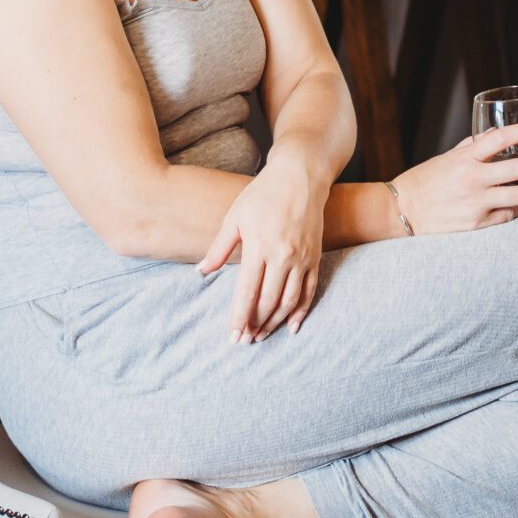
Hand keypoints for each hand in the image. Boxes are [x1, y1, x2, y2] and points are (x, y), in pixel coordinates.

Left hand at [198, 152, 328, 342]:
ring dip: (276, 322)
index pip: (247, 292)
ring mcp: (302, 258)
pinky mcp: (315, 257)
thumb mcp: (235, 216)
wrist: (301, 176)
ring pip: (289, 301)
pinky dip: (301, 311)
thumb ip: (219, 247)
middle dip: (256, 325)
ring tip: (262, 336)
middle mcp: (283, 255)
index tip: (233, 336)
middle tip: (245, 341)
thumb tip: (202, 272)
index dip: (239, 317)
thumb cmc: (262, 194)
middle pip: (268, 301)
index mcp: (259, 246)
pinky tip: (292, 326)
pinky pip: (309, 291)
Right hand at [391, 126, 517, 234]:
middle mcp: (472, 179)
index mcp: (464, 158)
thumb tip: (493, 136)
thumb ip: (470, 148)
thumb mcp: (445, 158)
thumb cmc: (422, 182)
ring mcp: (475, 204)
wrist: (402, 212)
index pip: (501, 138)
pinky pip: (508, 216)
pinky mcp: (476, 224)